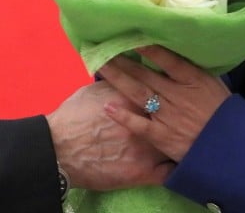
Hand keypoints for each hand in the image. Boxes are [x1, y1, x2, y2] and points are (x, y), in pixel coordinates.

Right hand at [46, 80, 173, 190]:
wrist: (59, 150)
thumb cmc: (72, 118)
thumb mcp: (93, 92)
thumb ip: (113, 83)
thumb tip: (120, 72)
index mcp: (134, 100)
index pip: (161, 89)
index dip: (168, 90)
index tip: (170, 88)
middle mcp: (145, 122)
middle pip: (173, 115)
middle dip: (180, 113)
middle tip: (184, 112)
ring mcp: (147, 149)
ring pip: (175, 144)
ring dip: (180, 140)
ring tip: (185, 137)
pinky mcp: (143, 172)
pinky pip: (169, 172)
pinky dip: (175, 168)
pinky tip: (178, 164)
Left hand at [98, 46, 230, 162]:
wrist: (230, 149)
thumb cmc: (223, 113)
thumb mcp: (214, 84)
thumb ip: (194, 71)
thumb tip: (178, 52)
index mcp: (192, 79)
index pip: (166, 58)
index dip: (147, 47)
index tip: (130, 35)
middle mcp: (177, 94)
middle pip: (144, 73)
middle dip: (122, 60)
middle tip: (102, 47)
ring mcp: (168, 115)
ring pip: (137, 93)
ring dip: (117, 79)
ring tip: (99, 67)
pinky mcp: (162, 136)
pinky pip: (139, 124)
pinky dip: (123, 116)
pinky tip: (108, 107)